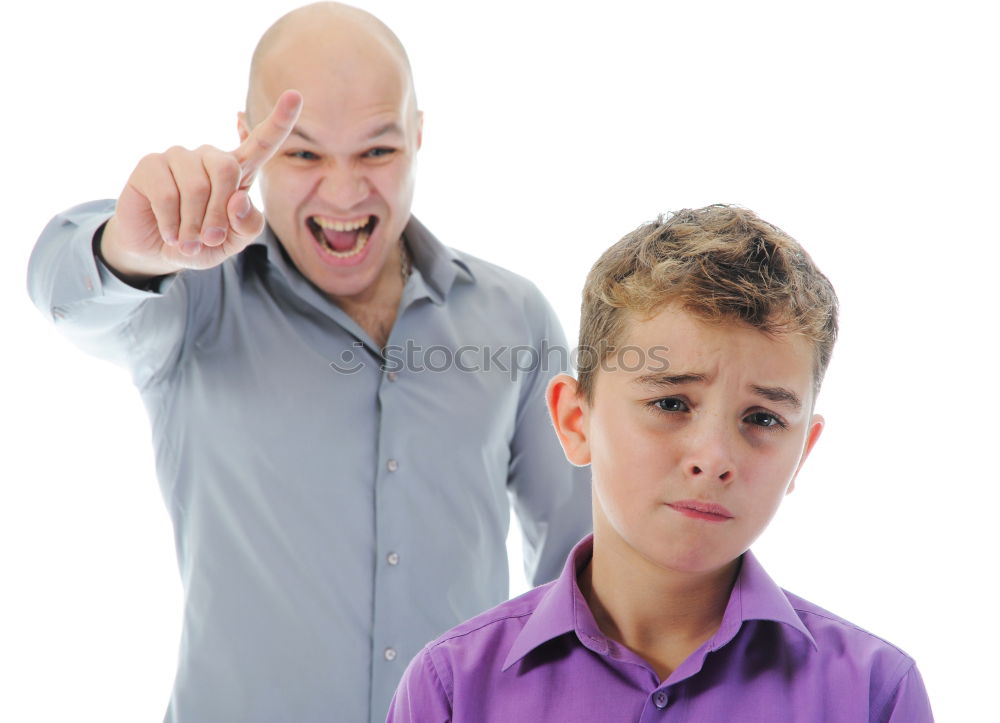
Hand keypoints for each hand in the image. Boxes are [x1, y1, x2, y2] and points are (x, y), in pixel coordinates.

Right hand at [100, 90, 302, 280]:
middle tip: (210, 239)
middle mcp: (210, 157)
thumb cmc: (203, 243)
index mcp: (239, 171)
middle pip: (227, 169)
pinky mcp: (151, 164)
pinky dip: (172, 225)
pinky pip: (168, 196)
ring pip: (197, 187)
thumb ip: (248, 225)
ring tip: (188, 241)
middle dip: (219, 214)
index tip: (295, 96)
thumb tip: (238, 199)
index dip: (280, 121)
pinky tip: (170, 233)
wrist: (159, 252)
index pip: (262, 142)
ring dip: (194, 225)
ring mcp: (180, 157)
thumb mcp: (234, 242)